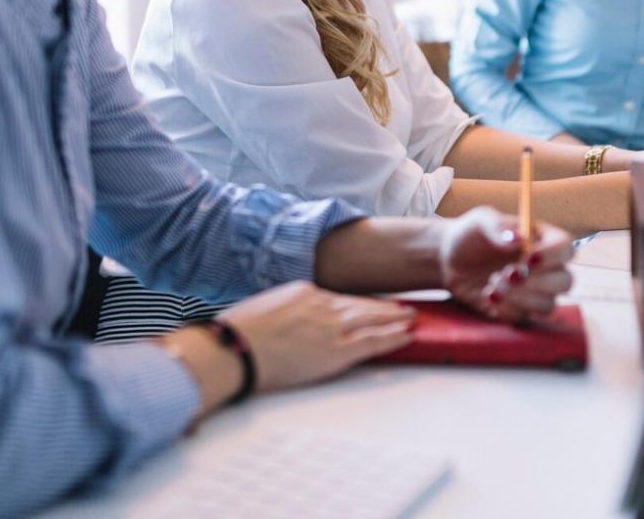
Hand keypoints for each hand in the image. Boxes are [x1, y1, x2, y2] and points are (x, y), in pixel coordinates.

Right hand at [219, 280, 414, 392]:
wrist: (232, 349)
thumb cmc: (237, 334)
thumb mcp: (264, 310)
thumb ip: (284, 313)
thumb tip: (289, 324)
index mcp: (303, 292)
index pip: (339, 297)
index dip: (358, 303)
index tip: (369, 305)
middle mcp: (321, 304)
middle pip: (360, 304)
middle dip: (383, 307)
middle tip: (402, 307)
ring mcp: (330, 327)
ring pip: (371, 319)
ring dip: (394, 319)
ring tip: (411, 317)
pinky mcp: (335, 351)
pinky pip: (372, 342)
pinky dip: (393, 338)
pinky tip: (407, 335)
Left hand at [438, 206, 572, 322]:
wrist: (448, 260)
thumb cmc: (470, 235)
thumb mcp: (480, 221)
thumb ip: (499, 226)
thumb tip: (519, 239)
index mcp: (542, 240)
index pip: (566, 248)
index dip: (554, 256)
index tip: (529, 258)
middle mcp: (544, 268)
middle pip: (565, 281)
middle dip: (537, 282)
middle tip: (508, 274)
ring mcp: (533, 292)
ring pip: (548, 305)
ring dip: (521, 298)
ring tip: (493, 283)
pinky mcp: (517, 310)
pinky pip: (524, 318)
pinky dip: (506, 310)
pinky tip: (488, 296)